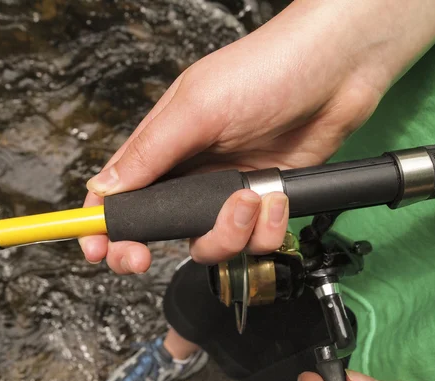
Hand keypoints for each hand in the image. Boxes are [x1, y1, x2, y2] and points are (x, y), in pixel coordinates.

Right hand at [81, 0, 434, 273]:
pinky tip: (277, 199)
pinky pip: (254, 241)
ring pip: (209, 243)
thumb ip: (149, 152)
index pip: (119, 192)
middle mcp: (192, 174)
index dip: (103, 223)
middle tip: (146, 256)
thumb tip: (103, 189)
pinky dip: (267, 228)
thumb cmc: (267, 69)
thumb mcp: (198, 107)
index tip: (96, 248)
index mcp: (164, 146)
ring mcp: (227, 193)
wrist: (339, 70)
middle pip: (158, 229)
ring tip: (250, 199)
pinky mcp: (263, 206)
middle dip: (152, 246)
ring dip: (229, 232)